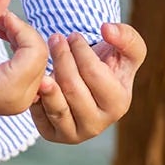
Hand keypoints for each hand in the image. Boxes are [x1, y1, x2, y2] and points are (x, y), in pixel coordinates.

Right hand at [0, 0, 49, 116]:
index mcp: (8, 91)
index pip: (35, 51)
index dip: (21, 28)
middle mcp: (20, 101)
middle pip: (40, 56)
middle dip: (22, 33)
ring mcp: (21, 102)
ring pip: (39, 61)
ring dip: (22, 39)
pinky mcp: (19, 98)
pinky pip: (33, 69)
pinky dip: (22, 51)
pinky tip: (5, 39)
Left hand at [30, 21, 146, 143]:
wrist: (86, 84)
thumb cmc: (109, 64)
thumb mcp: (126, 49)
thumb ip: (126, 36)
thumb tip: (107, 29)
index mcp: (119, 104)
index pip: (94, 74)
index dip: (81, 51)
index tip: (73, 35)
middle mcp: (99, 124)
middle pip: (72, 88)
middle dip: (62, 58)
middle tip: (55, 38)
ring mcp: (76, 134)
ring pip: (56, 105)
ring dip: (47, 77)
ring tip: (41, 57)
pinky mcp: (53, 135)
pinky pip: (40, 114)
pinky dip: (37, 95)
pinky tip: (38, 77)